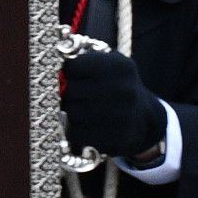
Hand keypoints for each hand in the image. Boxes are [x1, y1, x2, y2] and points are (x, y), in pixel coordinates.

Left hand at [61, 43, 166, 162]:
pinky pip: (77, 133)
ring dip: (69, 112)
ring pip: (72, 113)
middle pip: (71, 90)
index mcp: (119, 66)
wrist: (142, 116)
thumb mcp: (107, 64)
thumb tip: (55, 68)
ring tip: (78, 108)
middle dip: (66, 93)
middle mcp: (123, 89)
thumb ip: (82, 60)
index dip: (67, 71)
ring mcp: (122, 115)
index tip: (71, 75)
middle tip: (70, 94)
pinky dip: (74, 129)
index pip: (73, 66)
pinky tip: (83, 124)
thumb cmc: (114, 85)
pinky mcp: (116, 137)